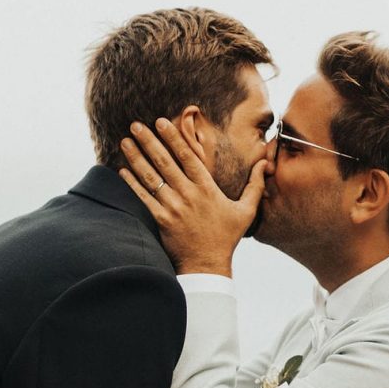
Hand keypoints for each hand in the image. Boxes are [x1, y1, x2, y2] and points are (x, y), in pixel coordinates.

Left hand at [119, 119, 266, 275]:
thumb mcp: (246, 210)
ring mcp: (173, 207)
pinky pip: (144, 198)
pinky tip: (122, 170)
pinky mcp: (161, 220)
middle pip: (165, 162)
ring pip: (151, 178)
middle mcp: (188, 195)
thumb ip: (255, 185)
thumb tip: (266, 163)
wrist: (207, 265)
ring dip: (136, 158)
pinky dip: (132, 184)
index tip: (161, 122)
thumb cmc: (226, 237)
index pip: (188, 156)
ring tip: (125, 142)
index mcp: (207, 188)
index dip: (173, 137)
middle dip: (149, 141)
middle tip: (135, 125)